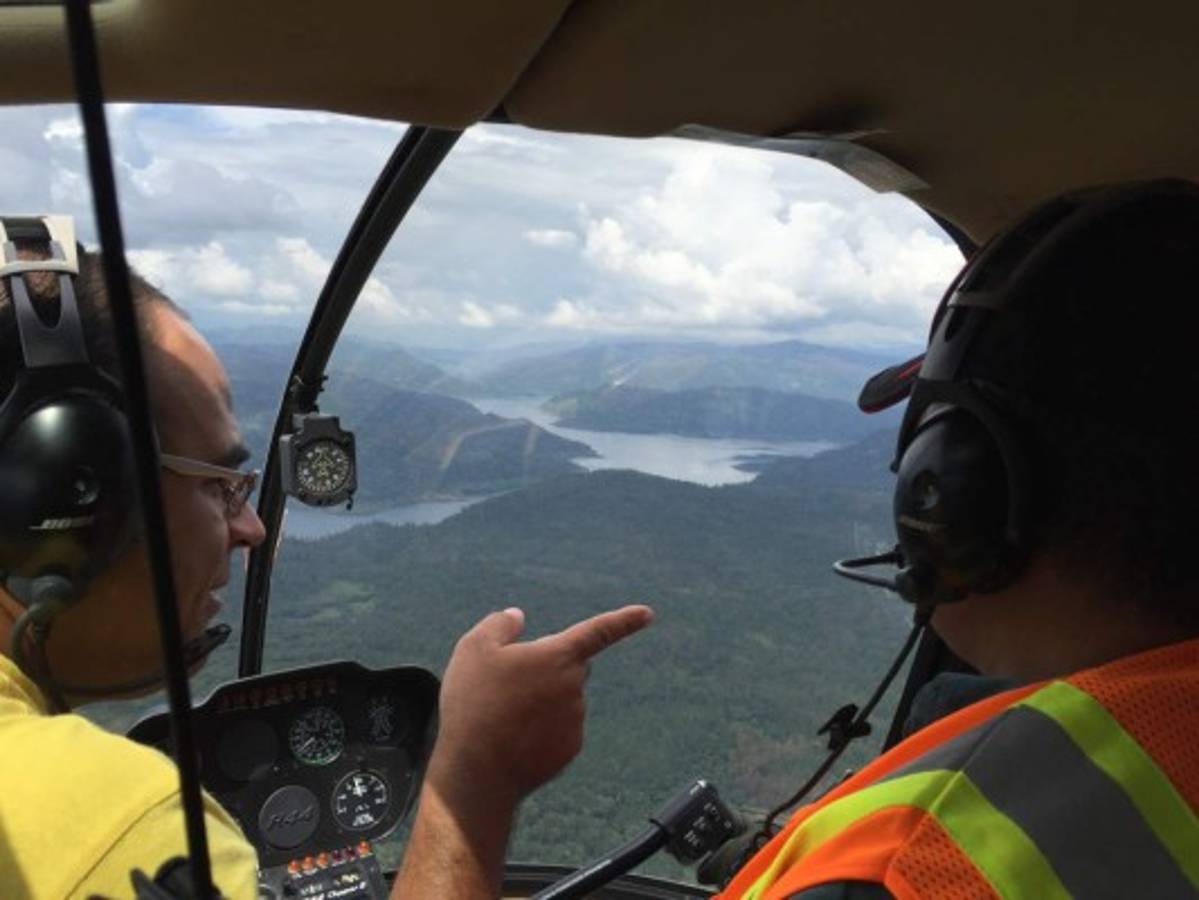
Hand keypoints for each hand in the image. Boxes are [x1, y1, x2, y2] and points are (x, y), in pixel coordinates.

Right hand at [427, 604, 654, 806]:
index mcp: (557, 656)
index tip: (647, 613)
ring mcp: (575, 720)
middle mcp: (574, 687)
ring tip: (503, 715)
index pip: (597, 632)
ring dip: (542, 701)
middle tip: (510, 683)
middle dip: (550, 669)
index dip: (624, 620)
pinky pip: (559, 729)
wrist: (477, 771)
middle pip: (570, 667)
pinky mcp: (570, 749)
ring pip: (563, 700)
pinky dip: (541, 730)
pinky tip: (513, 738)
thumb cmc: (474, 703)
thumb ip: (499, 624)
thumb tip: (517, 616)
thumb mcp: (474, 649)